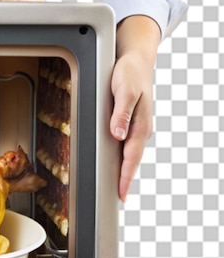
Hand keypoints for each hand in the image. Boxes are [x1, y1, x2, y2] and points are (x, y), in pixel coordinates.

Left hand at [111, 15, 160, 201]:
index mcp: (139, 124)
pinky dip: (123, 156)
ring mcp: (137, 126)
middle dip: (126, 179)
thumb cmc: (129, 73)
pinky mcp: (132, 122)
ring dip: (125, 169)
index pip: (131, 157)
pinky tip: (118, 163)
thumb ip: (121, 113)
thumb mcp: (124, 90)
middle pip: (131, 159)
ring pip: (130, 152)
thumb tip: (118, 135)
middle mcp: (140, 128)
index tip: (122, 194)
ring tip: (118, 187)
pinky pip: (127, 143)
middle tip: (120, 198)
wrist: (137, 58)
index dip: (126, 177)